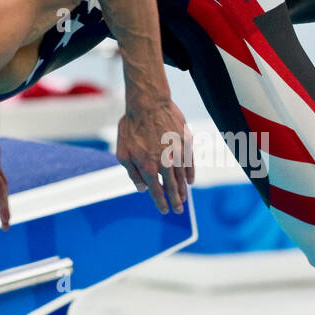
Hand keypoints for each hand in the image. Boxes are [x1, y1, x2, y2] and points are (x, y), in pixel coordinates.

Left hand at [116, 99, 194, 213]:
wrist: (149, 104)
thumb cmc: (132, 127)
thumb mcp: (123, 152)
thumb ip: (132, 173)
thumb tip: (142, 188)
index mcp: (149, 168)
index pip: (157, 192)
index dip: (161, 203)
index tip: (164, 210)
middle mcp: (166, 164)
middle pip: (173, 188)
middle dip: (176, 201)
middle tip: (179, 210)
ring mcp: (178, 154)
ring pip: (183, 177)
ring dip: (183, 190)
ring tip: (184, 198)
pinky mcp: (186, 143)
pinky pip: (190, 163)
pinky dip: (191, 173)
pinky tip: (190, 181)